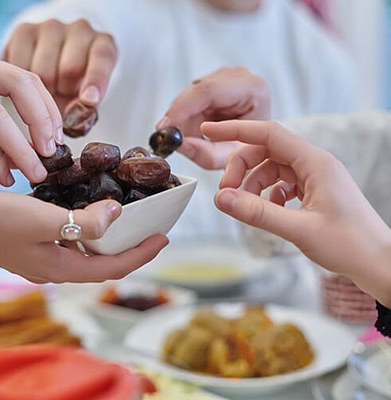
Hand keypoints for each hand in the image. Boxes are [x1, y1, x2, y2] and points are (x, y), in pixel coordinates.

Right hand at [0, 50, 62, 185]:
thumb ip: (2, 131)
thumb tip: (43, 149)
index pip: (25, 77)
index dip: (47, 108)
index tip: (58, 139)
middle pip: (19, 85)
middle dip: (41, 123)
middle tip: (52, 154)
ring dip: (21, 151)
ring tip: (35, 174)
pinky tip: (5, 177)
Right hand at [0, 190, 168, 282]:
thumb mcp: (44, 219)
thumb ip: (83, 222)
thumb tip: (116, 214)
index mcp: (61, 268)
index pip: (113, 267)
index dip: (141, 253)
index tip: (163, 237)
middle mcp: (54, 270)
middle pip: (103, 264)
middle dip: (129, 249)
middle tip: (150, 230)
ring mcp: (42, 260)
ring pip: (86, 255)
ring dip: (108, 242)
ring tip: (126, 222)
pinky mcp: (31, 248)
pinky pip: (69, 245)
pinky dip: (86, 233)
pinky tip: (86, 215)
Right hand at [3, 19, 116, 110]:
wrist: (52, 64)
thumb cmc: (75, 87)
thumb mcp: (86, 100)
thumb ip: (84, 111)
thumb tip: (73, 118)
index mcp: (102, 44)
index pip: (102, 58)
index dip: (96, 79)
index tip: (89, 100)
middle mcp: (79, 29)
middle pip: (69, 68)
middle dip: (64, 93)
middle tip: (60, 100)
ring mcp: (50, 27)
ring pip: (42, 70)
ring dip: (41, 91)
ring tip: (45, 92)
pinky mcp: (24, 30)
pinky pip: (19, 65)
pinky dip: (21, 84)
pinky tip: (27, 86)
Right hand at [157, 67, 270, 169]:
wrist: (260, 140)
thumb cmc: (251, 146)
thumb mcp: (230, 156)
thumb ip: (205, 153)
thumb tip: (179, 143)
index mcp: (252, 89)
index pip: (208, 91)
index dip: (182, 108)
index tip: (166, 126)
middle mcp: (238, 76)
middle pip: (195, 92)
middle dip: (178, 117)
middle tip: (168, 139)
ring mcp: (225, 75)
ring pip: (189, 95)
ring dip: (183, 118)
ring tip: (192, 138)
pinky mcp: (213, 80)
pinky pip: (189, 97)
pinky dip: (186, 115)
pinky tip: (195, 128)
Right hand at [204, 120, 390, 305]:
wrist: (378, 263)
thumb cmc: (351, 245)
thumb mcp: (299, 229)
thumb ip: (257, 213)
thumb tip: (221, 199)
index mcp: (315, 163)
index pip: (268, 134)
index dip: (235, 131)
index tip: (209, 130)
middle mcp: (315, 164)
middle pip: (265, 151)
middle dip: (241, 169)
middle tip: (225, 193)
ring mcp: (315, 177)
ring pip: (271, 169)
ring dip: (252, 185)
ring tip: (245, 208)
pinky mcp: (314, 192)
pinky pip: (281, 184)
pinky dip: (267, 195)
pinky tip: (268, 212)